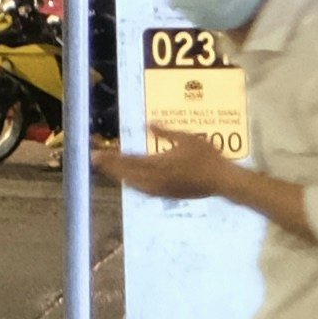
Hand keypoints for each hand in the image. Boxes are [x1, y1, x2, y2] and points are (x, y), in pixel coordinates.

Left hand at [95, 138, 231, 205]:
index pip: (129, 160)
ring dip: (120, 176)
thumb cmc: (207, 156)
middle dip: (110, 167)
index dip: (111, 157)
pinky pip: (145, 191)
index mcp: (160, 164)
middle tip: (95, 159)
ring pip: (134, 184)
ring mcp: (163, 190)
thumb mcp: (186, 137)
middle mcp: (157, 179)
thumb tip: (146, 123)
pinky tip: (130, 183)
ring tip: (109, 170)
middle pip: (127, 174)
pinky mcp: (169, 195)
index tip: (96, 153)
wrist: (222, 181)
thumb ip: (164, 131)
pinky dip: (133, 185)